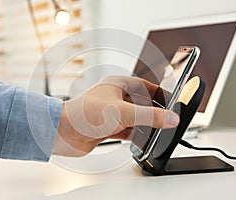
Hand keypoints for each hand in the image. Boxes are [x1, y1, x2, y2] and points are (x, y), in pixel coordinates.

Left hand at [53, 76, 179, 156]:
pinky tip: (143, 143)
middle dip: (154, 114)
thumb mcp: (124, 113)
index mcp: (119, 84)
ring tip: (157, 134)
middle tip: (167, 122)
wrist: (62, 132)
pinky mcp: (107, 128)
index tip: (173, 104)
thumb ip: (150, 116)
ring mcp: (111, 113)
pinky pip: (127, 131)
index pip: (147, 87)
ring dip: (145, 127)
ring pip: (135, 119)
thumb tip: (171, 118)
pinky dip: (135, 137)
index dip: (161, 95)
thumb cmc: (84, 113)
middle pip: (142, 105)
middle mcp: (115, 98)